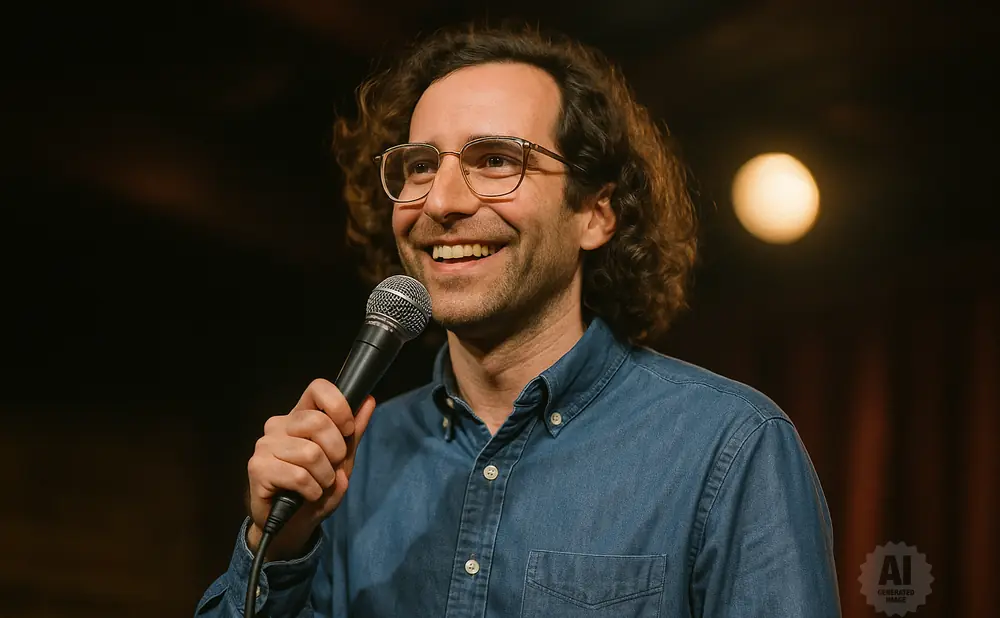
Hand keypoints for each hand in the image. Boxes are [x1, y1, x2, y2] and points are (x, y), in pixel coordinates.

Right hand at [245, 379, 375, 560]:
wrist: (293, 525)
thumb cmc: (316, 487)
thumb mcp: (342, 459)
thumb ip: (354, 431)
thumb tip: (368, 400)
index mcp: (300, 416)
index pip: (317, 388)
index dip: (338, 406)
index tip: (347, 430)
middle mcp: (279, 425)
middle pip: (318, 423)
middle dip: (336, 452)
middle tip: (330, 470)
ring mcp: (265, 445)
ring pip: (311, 453)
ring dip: (324, 477)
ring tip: (318, 485)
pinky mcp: (257, 468)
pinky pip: (298, 476)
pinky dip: (312, 491)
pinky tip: (307, 495)